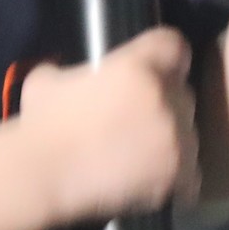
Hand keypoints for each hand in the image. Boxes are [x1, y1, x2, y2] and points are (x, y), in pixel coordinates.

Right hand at [15, 27, 198, 220]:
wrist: (40, 177)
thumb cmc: (39, 126)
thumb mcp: (48, 79)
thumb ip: (75, 71)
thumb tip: (77, 79)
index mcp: (139, 67)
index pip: (174, 47)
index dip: (165, 59)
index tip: (153, 72)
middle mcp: (167, 99)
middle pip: (182, 94)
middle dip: (164, 105)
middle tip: (134, 123)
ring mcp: (177, 140)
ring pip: (187, 135)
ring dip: (169, 143)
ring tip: (137, 160)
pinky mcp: (179, 176)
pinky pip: (189, 176)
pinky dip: (173, 180)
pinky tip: (148, 182)